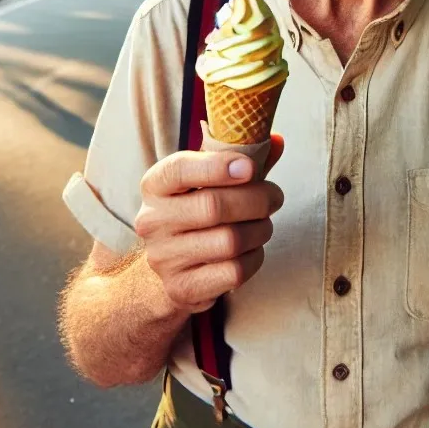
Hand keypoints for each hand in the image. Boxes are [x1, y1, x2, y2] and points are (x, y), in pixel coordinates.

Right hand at [134, 136, 284, 314]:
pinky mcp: (182, 287)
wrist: (172, 262)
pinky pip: (234, 272)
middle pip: (214, 207)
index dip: (218, 167)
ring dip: (260, 230)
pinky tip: (252, 250)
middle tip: (274, 197)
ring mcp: (163, 258)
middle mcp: (152, 220)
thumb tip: (276, 141)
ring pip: (229, 241)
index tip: (250, 168)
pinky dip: (255, 258)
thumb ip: (243, 157)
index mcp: (156, 184)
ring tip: (264, 224)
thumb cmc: (198, 208)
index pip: (180, 170)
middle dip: (257, 200)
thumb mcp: (212, 178)